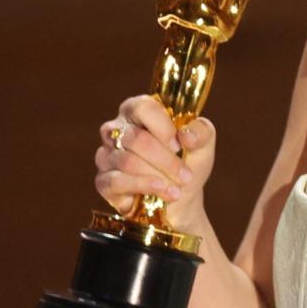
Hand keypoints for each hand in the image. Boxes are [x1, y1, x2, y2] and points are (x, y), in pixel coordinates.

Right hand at [94, 93, 216, 223]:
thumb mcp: (203, 146)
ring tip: (177, 189)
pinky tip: (160, 192)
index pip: (142, 108)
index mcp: (138, 112)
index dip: (162, 127)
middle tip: (185, 176)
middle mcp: (117, 130)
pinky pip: (116, 182)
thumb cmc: (188, 165)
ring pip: (128, 162)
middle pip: (136, 139)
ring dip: (158, 177)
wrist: (180, 200)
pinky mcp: (103, 181)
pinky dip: (142, 187)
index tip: (179, 145)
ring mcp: (107, 155)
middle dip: (166, 160)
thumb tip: (186, 135)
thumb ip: (201, 132)